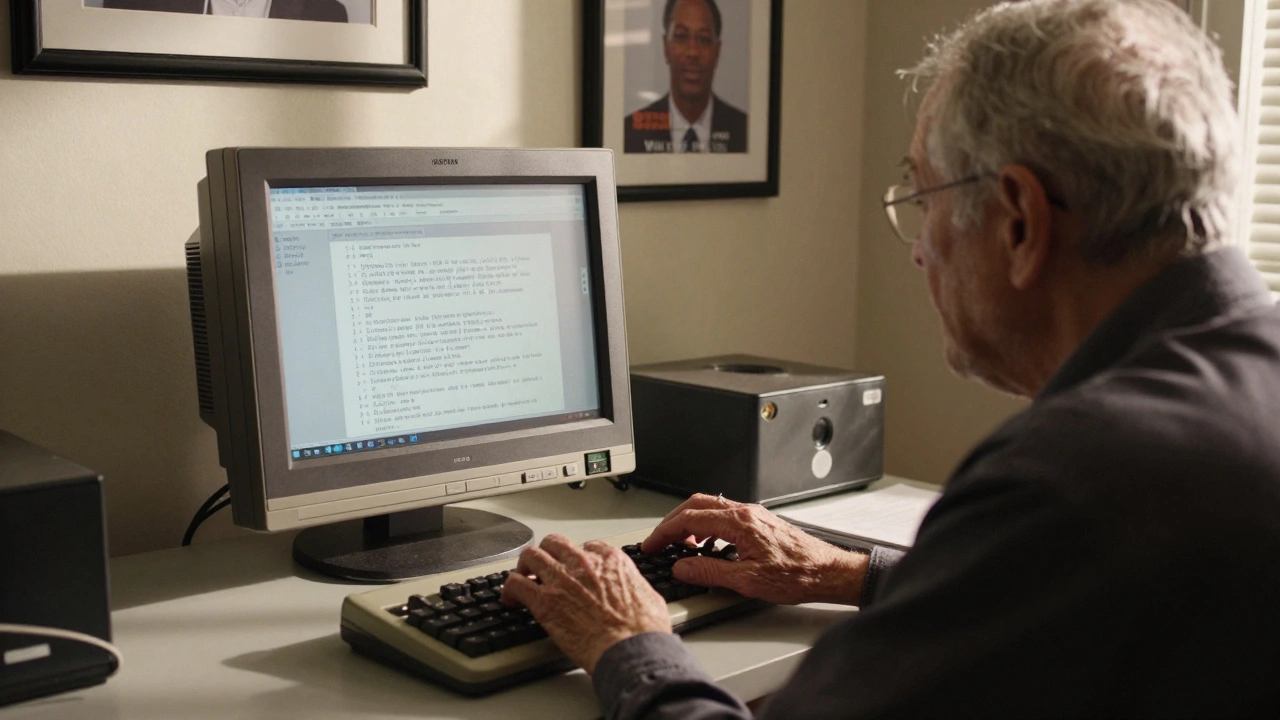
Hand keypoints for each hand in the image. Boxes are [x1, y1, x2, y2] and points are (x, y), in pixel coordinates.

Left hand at [500, 534, 671, 674]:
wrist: (630, 649)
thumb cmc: (643, 630)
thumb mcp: (649, 597)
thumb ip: (635, 588)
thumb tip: (637, 594)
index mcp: (610, 560)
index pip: (587, 546)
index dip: (578, 557)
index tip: (574, 568)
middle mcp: (583, 564)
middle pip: (554, 543)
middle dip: (547, 553)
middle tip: (543, 567)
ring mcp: (561, 580)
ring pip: (531, 556)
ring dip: (524, 566)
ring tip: (522, 577)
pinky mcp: (544, 601)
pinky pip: (516, 584)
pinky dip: (509, 589)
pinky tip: (510, 599)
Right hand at [643, 494, 868, 605]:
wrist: (827, 572)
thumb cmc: (796, 575)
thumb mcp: (746, 581)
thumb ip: (709, 572)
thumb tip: (682, 567)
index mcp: (739, 522)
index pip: (690, 518)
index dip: (665, 532)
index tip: (652, 544)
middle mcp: (745, 512)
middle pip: (697, 505)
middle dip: (673, 521)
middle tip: (659, 540)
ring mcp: (753, 515)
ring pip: (711, 508)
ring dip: (690, 522)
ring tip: (680, 544)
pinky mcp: (759, 523)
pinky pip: (725, 516)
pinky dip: (707, 526)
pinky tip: (708, 545)